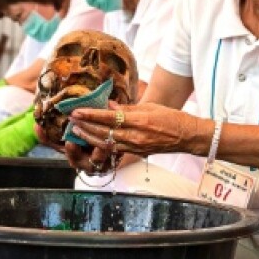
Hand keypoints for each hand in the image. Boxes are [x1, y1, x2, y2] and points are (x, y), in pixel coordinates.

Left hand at [68, 101, 208, 156]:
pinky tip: (91, 139)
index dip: (91, 115)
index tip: (77, 111)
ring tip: (76, 130)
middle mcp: (136, 136)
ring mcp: (135, 146)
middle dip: (85, 126)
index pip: (109, 118)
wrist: (187, 136)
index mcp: (140, 120)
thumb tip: (108, 105)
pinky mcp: (136, 152)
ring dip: (89, 137)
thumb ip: (127, 108)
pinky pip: (114, 149)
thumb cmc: (171, 118)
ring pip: (107, 143)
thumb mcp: (150, 106)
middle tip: (71, 119)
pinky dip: (101, 144)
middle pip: (104, 132)